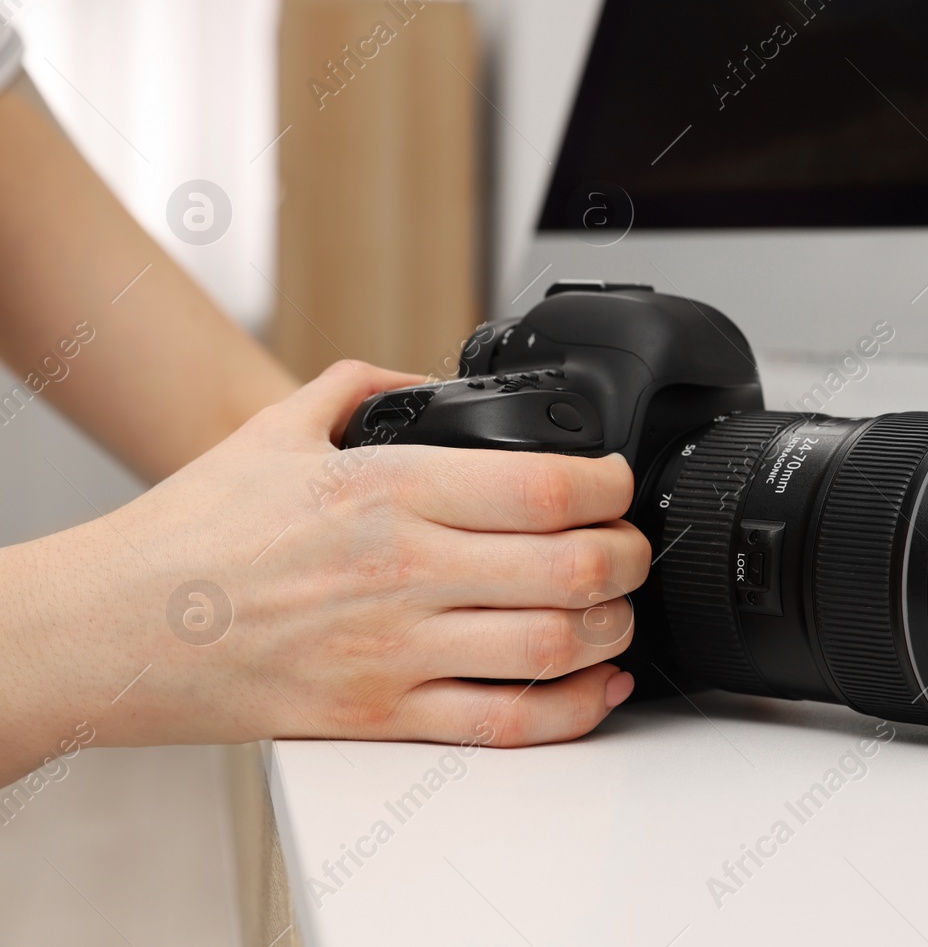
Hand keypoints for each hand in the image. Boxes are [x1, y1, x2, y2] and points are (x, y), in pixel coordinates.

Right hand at [0, 360, 649, 781]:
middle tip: (632, 548)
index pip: (544, 486)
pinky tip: (595, 688)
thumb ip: (364, 389)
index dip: (611, 486)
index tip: (618, 484)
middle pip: (572, 568)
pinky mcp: (381, 716)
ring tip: (617, 612)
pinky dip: (572, 712)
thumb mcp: (278, 427)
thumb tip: (424, 382)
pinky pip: (504, 723)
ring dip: (612, 631)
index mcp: (389, 490)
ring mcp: (395, 650)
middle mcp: (403, 570)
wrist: (119, 627)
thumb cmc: (195, 532)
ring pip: (553, 648)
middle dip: (629, 558)